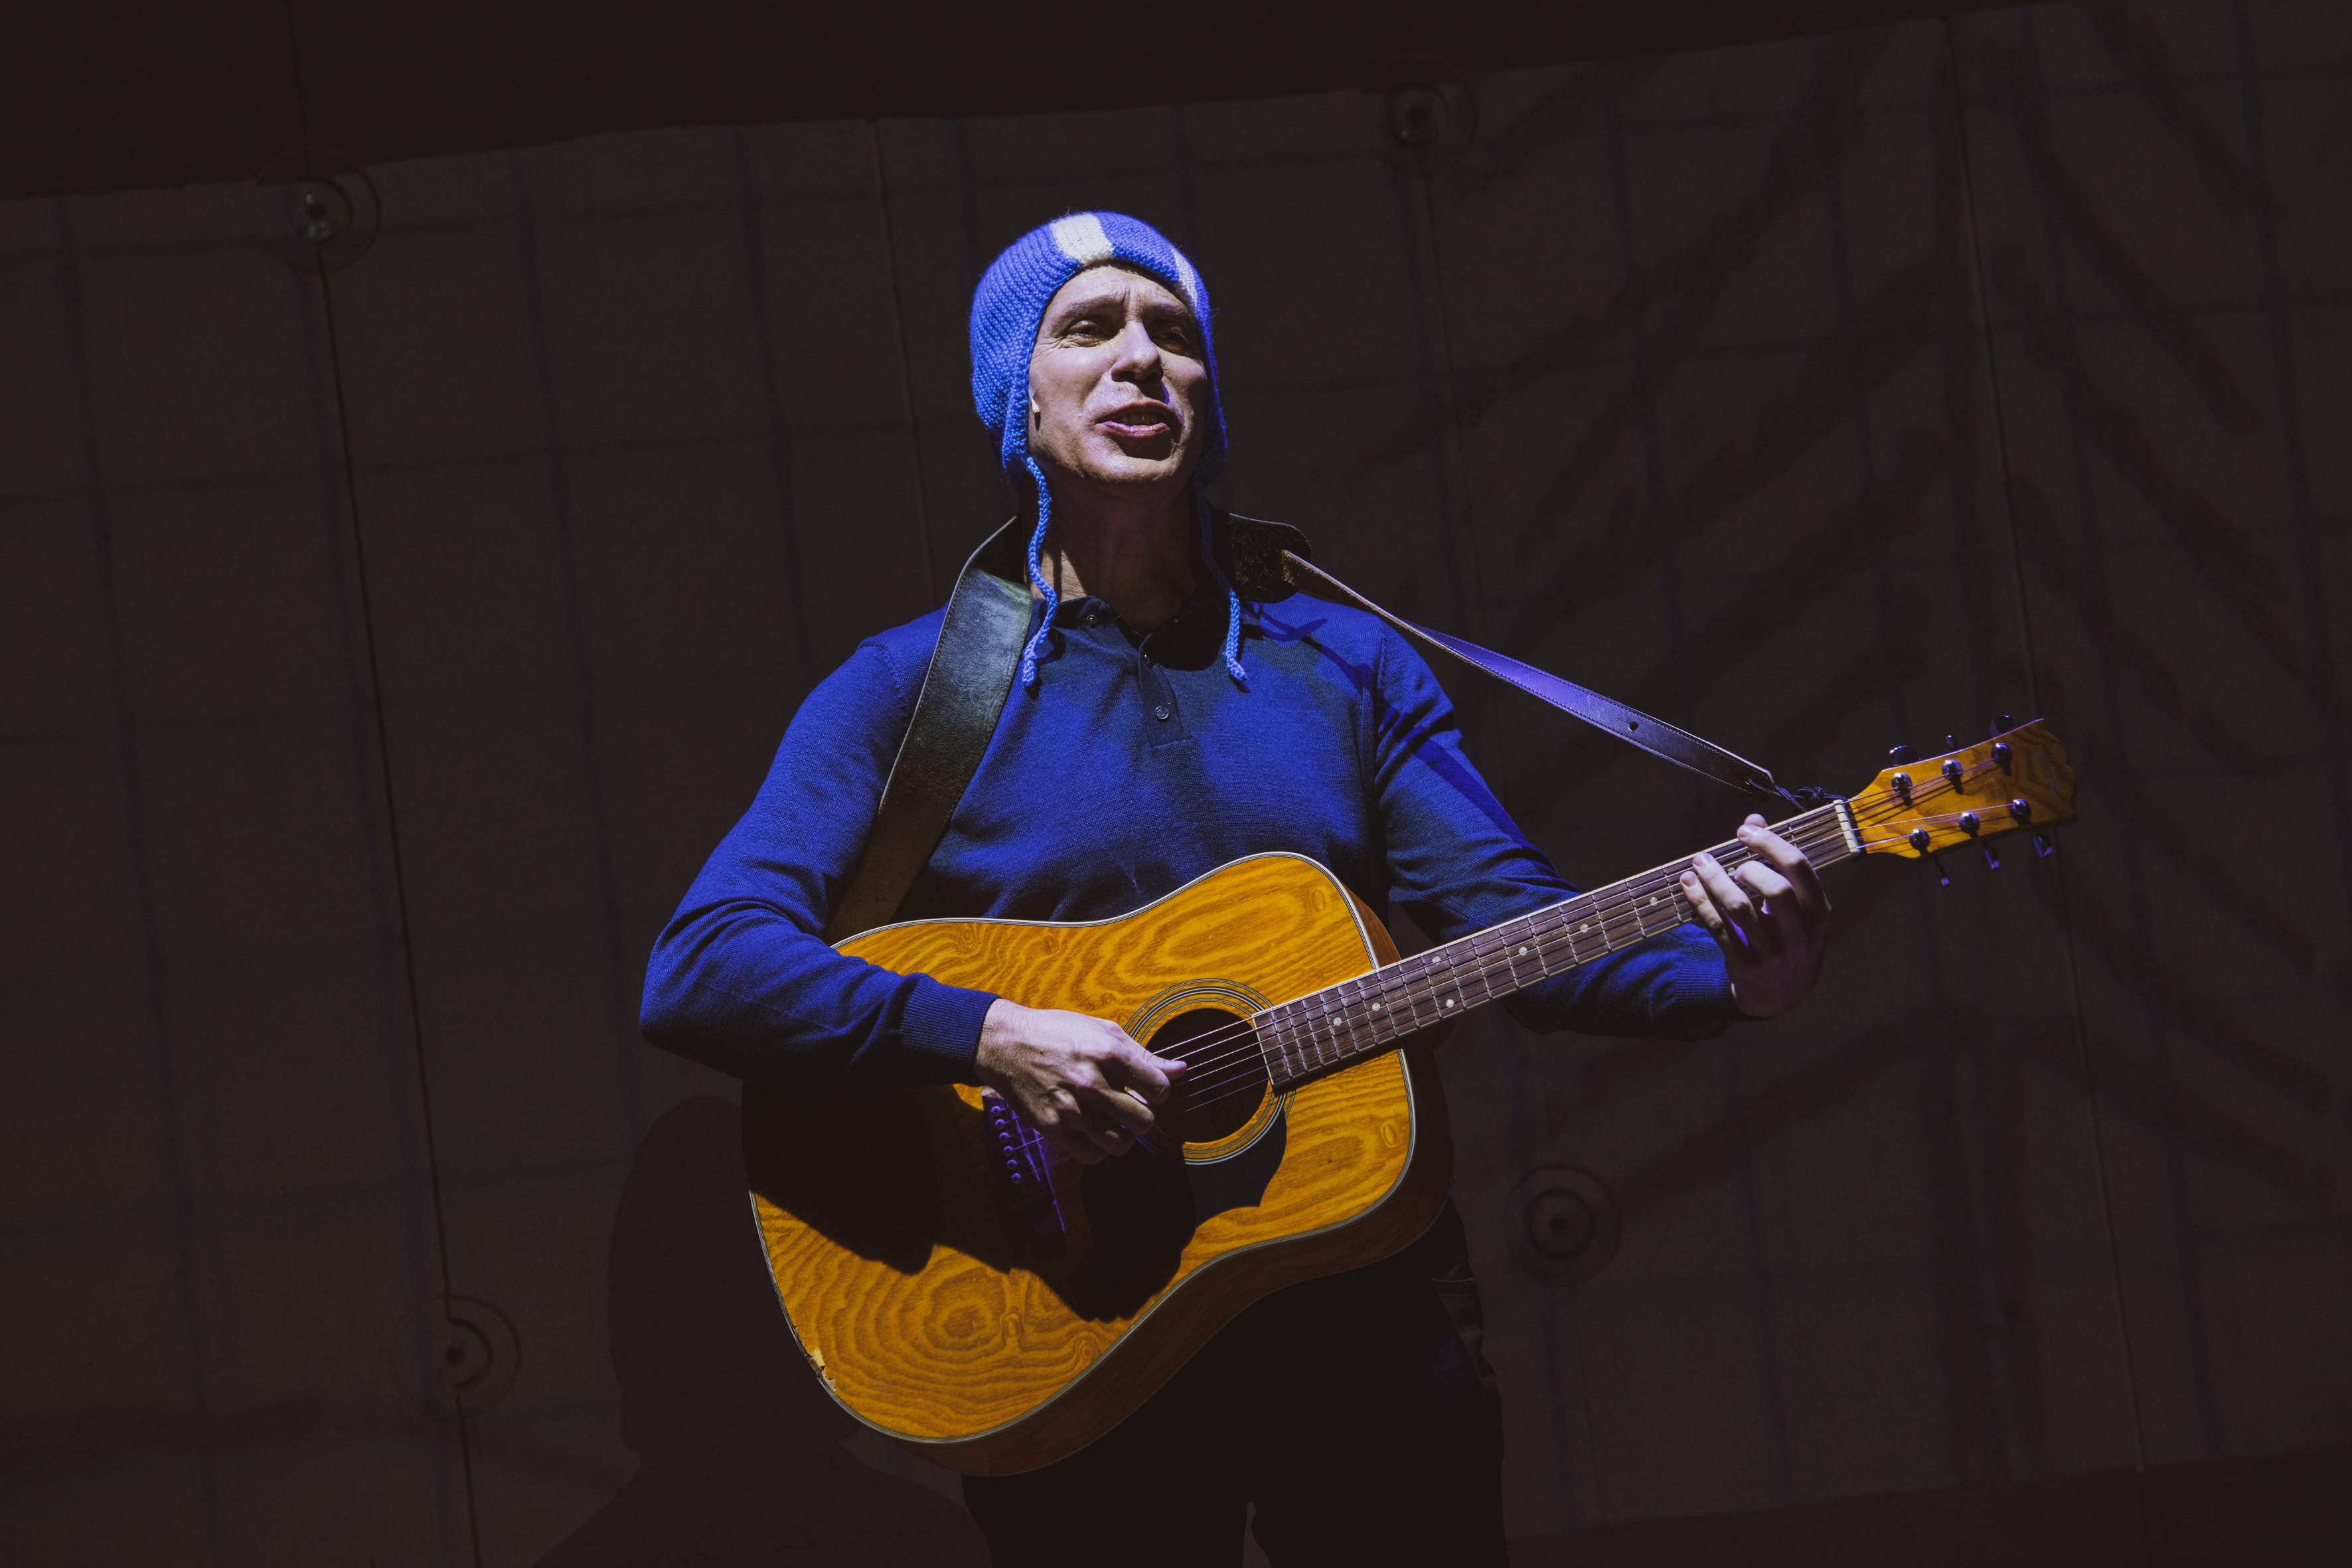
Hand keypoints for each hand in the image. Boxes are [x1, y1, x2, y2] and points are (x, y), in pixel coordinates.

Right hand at [974, 999, 1186, 1163]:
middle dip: (1142, 1116)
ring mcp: (1071, 1109)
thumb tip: (1181, 1070)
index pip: (1160, 1089)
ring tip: (1111, 1120)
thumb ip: (1144, 1055)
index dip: (1158, 1091)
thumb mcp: (1103, 1031)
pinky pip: (1093, 1155)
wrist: (1006, 1044)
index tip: (1146, 1089)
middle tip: (1129, 1106)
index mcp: (1109, 1053)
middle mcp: (1092, 1083)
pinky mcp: (1053, 1128)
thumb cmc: (1058, 1033)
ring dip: (1122, 1135)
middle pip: (1144, 1121)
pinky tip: (1093, 1130)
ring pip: (1121, 1143)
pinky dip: (1099, 1147)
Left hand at [1678, 813, 1831, 1018]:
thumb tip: (1754, 819)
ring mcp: (1773, 956)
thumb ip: (1777, 863)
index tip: (1746, 832)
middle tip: (1733, 862)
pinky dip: (1701, 903)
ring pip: (1741, 911)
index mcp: (1818, 914)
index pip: (1801, 869)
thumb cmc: (1788, 939)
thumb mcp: (1795, 908)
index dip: (1772, 844)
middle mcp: (1800, 936)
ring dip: (1716, 882)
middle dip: (1750, 867)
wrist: (1782, 997)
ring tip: (1699, 865)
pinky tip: (1689, 885)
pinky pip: (1718, 930)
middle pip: (1778, 891)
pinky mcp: (1745, 968)